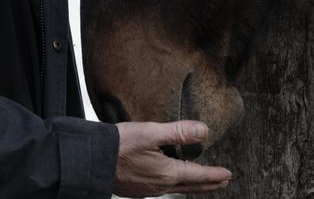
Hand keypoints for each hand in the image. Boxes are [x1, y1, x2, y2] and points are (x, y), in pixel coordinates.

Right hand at [113, 120, 231, 196]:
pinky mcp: (137, 190)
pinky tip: (168, 179)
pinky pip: (162, 189)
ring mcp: (148, 190)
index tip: (228, 174)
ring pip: (177, 188)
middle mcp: (160, 186)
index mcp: (167, 173)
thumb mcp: (151, 133)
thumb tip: (204, 131)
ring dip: (192, 184)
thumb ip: (178, 132)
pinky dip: (174, 184)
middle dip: (208, 184)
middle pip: (191, 186)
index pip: (198, 175)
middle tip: (222, 181)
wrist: (93, 160)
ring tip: (199, 180)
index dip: (214, 174)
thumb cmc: (120, 145)